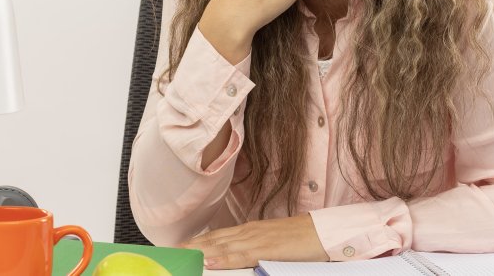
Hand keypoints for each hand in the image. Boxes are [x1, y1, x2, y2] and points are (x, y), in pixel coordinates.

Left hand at [182, 215, 328, 268]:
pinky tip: (209, 261)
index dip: (195, 242)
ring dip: (199, 251)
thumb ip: (252, 250)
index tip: (177, 248)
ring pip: (221, 246)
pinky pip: (240, 255)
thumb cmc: (300, 240)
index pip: (215, 236)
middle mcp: (248, 232)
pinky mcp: (266, 248)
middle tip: (170, 254)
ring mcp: (256, 239)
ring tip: (180, 257)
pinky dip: (223, 258)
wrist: (322, 233)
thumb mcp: (272, 244)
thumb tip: (235, 259)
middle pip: (212, 240)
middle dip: (190, 248)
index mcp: (249, 231)